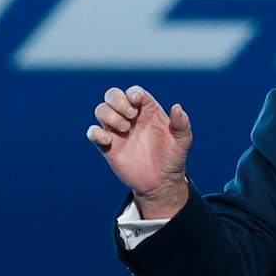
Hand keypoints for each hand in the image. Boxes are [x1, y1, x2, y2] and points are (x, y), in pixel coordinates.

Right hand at [86, 85, 191, 218]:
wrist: (161, 182)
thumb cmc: (172, 158)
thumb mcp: (183, 141)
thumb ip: (182, 124)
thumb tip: (177, 107)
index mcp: (147, 110)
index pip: (134, 92)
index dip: (133, 93)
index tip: (137, 102)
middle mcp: (130, 116)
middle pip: (113, 95)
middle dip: (117, 100)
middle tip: (130, 115)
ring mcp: (117, 130)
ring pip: (101, 110)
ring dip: (109, 115)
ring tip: (125, 128)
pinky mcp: (108, 146)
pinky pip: (93, 133)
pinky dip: (96, 133)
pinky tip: (109, 141)